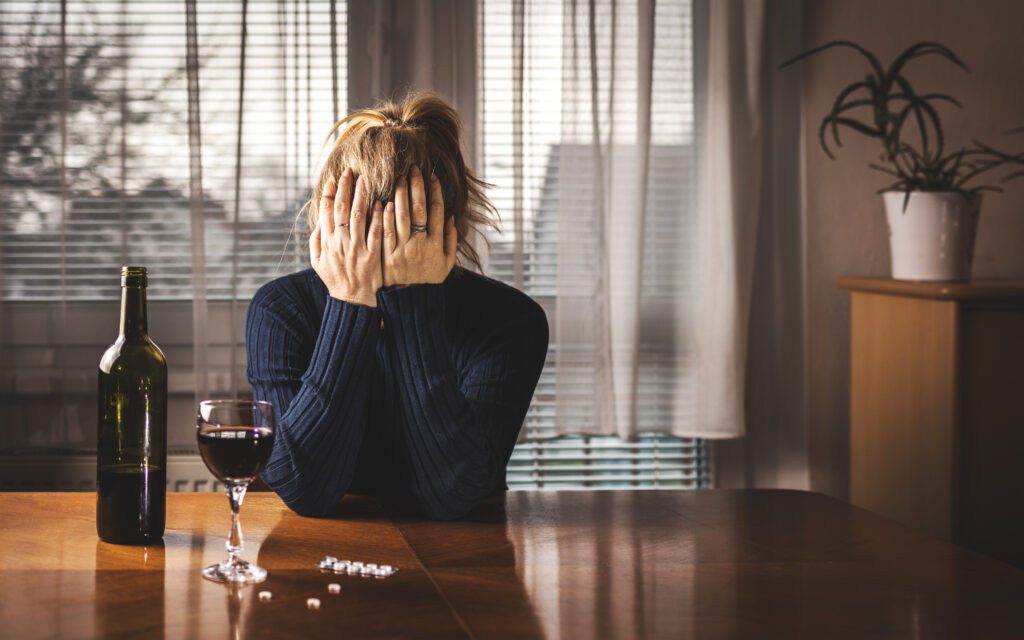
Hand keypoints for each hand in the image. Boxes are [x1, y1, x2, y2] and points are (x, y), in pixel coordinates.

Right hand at [310, 168, 382, 306]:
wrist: (353, 300)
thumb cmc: (335, 280)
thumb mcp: (317, 262)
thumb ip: (316, 240)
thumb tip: (318, 221)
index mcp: (326, 242)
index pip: (326, 211)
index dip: (329, 193)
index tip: (334, 179)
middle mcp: (340, 243)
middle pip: (341, 209)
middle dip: (345, 187)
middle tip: (350, 171)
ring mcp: (357, 248)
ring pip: (358, 216)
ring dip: (361, 195)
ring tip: (365, 179)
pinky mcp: (373, 255)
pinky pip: (376, 231)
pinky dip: (378, 216)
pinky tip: (382, 202)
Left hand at [383, 165, 456, 286]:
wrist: (411, 304)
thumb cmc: (429, 281)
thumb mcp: (447, 263)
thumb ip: (450, 240)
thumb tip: (450, 216)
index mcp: (436, 244)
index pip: (437, 211)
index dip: (435, 192)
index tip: (431, 177)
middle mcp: (420, 244)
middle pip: (419, 209)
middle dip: (416, 186)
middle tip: (413, 170)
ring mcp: (402, 249)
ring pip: (400, 216)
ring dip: (399, 195)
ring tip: (399, 179)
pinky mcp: (386, 255)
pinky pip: (384, 231)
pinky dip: (384, 214)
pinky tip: (384, 201)